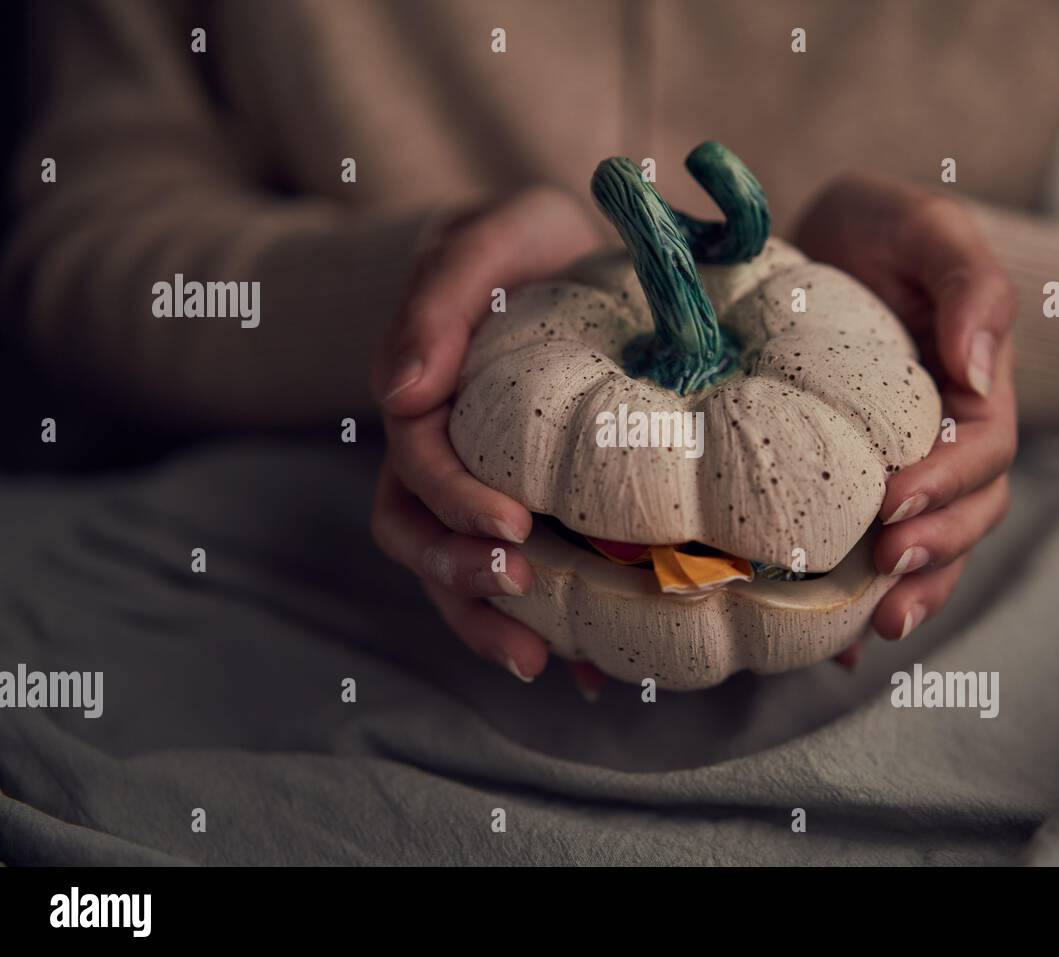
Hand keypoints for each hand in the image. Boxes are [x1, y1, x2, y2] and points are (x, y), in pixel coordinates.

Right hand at [369, 188, 600, 679]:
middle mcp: (443, 457)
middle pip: (420, 539)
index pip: (417, 469)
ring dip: (491, 622)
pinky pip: (526, 574)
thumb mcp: (489, 240)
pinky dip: (551, 626)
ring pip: (458, 572)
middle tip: (524, 596)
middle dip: (462, 582)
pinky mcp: (532, 506)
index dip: (454, 505)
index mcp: (426, 404)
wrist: (555, 261)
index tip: (513, 526)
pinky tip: (596, 668)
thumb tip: (398, 392)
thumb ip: (439, 298)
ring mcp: (481, 487)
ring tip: (548, 663)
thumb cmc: (520, 248)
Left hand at [794, 176, 1016, 645]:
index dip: (948, 484)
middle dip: (934, 551)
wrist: (815, 244)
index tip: (895, 502)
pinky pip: (865, 554)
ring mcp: (906, 471)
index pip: (983, 451)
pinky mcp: (853, 488)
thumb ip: (970, 286)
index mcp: (973, 390)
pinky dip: (856, 603)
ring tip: (873, 626)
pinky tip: (833, 644)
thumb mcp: (926, 229)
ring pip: (929, 547)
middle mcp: (947, 442)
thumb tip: (976, 374)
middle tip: (884, 569)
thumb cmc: (879, 229)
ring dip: (912, 592)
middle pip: (966, 514)